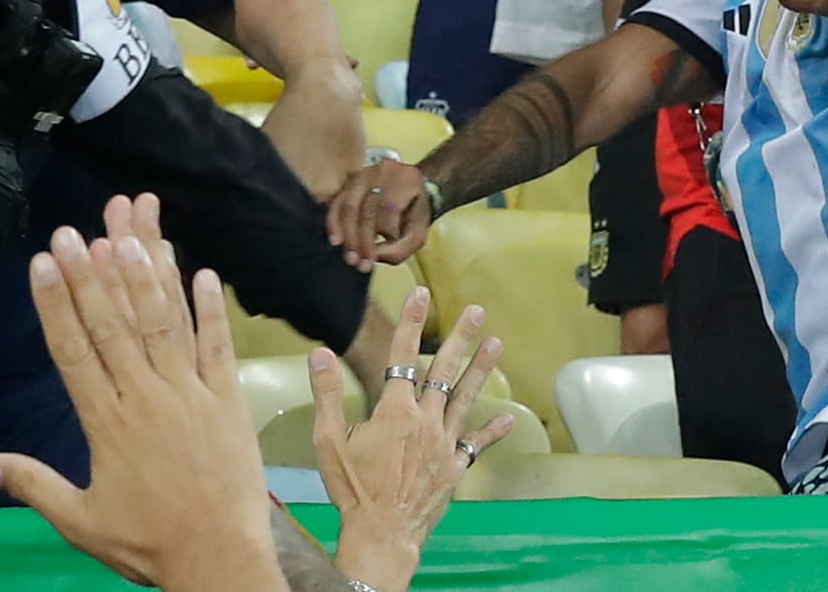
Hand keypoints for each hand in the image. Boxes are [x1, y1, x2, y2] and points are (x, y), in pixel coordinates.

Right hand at [0, 196, 278, 590]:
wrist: (217, 559)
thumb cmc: (145, 543)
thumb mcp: (79, 520)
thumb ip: (30, 483)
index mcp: (106, 425)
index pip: (73, 353)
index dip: (57, 305)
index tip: (43, 262)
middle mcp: (146, 399)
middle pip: (114, 327)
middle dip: (91, 275)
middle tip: (74, 230)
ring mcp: (192, 394)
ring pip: (165, 325)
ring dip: (146, 277)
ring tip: (128, 233)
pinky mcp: (230, 399)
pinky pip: (218, 346)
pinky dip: (210, 309)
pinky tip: (201, 271)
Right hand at [311, 287, 512, 591]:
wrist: (381, 534)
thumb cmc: (352, 488)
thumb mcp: (329, 442)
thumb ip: (326, 395)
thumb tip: (319, 353)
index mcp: (395, 411)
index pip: (402, 356)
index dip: (411, 322)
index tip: (420, 294)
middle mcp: (425, 420)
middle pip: (444, 370)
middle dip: (461, 337)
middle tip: (477, 310)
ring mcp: (444, 443)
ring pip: (466, 398)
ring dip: (481, 369)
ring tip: (497, 343)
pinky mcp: (455, 466)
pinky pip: (476, 445)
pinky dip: (492, 432)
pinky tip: (508, 419)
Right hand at [326, 159, 433, 271]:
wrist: (410, 189)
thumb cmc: (414, 213)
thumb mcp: (417, 233)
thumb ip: (401, 248)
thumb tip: (373, 256)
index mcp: (408, 179)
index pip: (390, 206)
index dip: (385, 231)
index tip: (383, 251)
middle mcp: (385, 170)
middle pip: (367, 207)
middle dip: (361, 239)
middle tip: (359, 262)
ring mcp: (365, 173)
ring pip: (349, 204)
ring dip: (346, 233)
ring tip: (349, 256)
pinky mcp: (349, 181)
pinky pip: (337, 202)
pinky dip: (333, 222)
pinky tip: (336, 240)